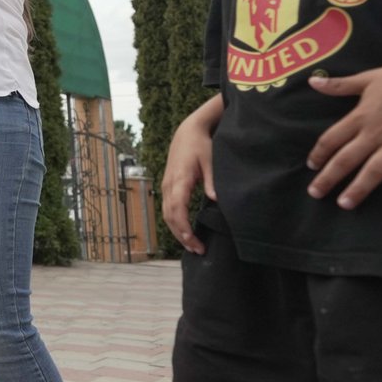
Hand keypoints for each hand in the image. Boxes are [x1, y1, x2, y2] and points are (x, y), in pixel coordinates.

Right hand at [161, 113, 216, 253]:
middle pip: (170, 216)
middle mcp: (169, 185)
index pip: (177, 209)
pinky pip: (168, 209)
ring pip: (167, 215)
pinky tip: (185, 231)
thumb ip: (212, 181)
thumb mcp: (210, 161)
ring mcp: (166, 186)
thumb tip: (215, 200)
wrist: (187, 132)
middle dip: (181, 235)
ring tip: (192, 245)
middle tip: (197, 250)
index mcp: (180, 180)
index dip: (184, 228)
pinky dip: (175, 223)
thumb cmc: (200, 145)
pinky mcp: (168, 187)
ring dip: (177, 231)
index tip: (193, 241)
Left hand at [306, 64, 381, 210]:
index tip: (311, 167)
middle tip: (315, 194)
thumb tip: (312, 82)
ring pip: (374, 171)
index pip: (331, 139)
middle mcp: (376, 133)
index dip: (318, 154)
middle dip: (329, 178)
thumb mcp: (368, 79)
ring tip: (345, 205)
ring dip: (359, 189)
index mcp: (361, 116)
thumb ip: (340, 85)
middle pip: (346, 159)